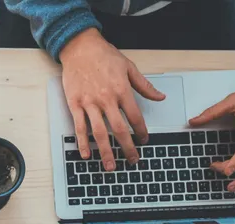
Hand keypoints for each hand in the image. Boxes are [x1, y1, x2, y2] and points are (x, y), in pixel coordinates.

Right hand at [59, 28, 164, 172]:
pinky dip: (83, 143)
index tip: (144, 140)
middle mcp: (106, 99)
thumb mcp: (129, 67)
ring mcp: (89, 103)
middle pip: (119, 129)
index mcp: (121, 90)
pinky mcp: (75, 105)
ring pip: (99, 133)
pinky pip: (79, 128)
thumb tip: (160, 97)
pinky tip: (86, 155)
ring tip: (110, 166)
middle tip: (132, 160)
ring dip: (105, 152)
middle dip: (127, 148)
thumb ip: (144, 86)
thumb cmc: (104, 56)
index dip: (141, 131)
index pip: (135, 117)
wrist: (80, 48)